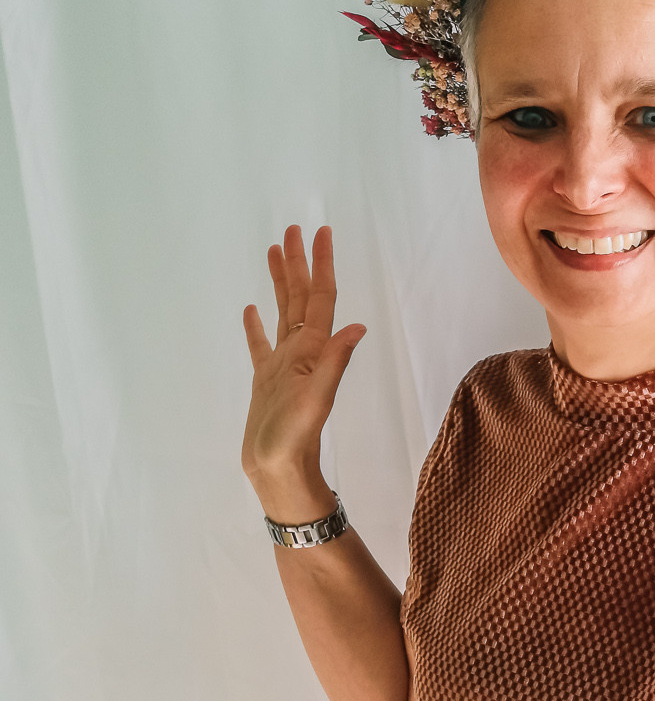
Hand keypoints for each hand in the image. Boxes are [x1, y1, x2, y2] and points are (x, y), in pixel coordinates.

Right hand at [241, 226, 365, 521]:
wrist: (278, 471)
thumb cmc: (295, 439)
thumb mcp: (316, 399)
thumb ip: (335, 363)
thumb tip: (358, 327)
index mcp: (312, 350)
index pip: (319, 299)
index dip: (321, 265)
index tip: (321, 232)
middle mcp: (300, 352)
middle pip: (300, 297)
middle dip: (298, 263)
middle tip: (294, 229)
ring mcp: (282, 365)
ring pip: (281, 312)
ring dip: (279, 283)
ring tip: (274, 251)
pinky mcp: (265, 380)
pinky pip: (260, 344)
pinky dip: (256, 325)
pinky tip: (251, 309)